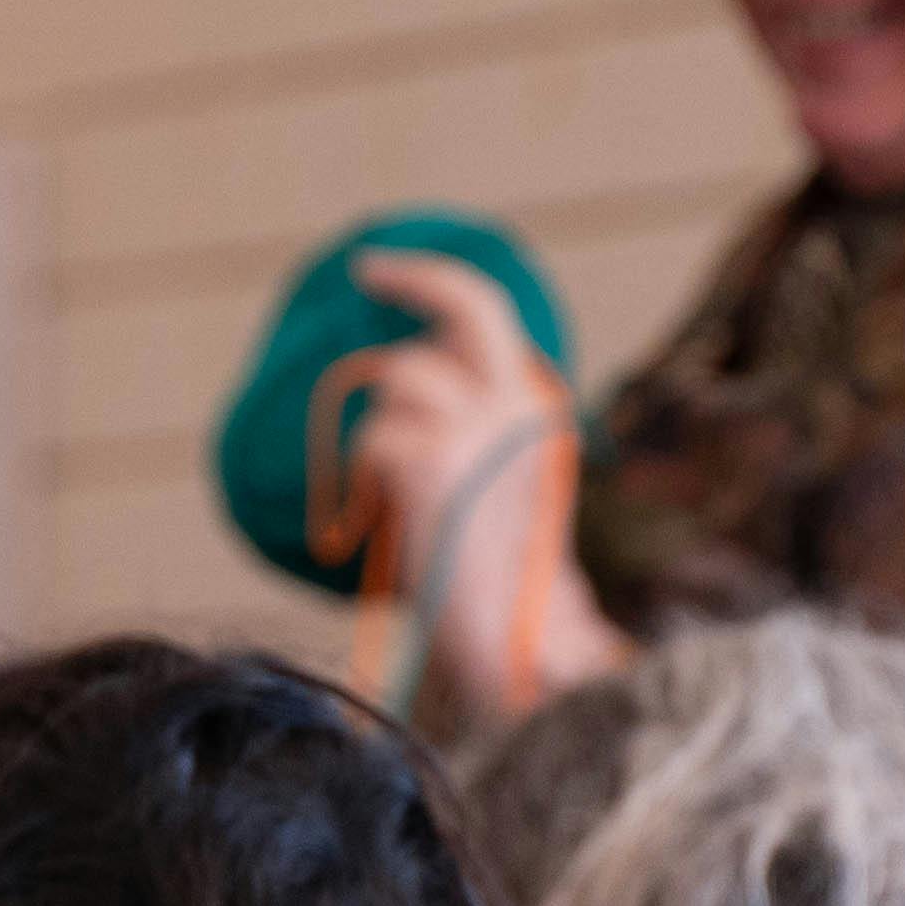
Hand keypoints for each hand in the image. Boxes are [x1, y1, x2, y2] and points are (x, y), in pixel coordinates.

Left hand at [333, 249, 571, 546]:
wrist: (514, 636)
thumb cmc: (497, 574)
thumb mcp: (497, 480)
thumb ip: (470, 425)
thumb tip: (403, 371)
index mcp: (537, 409)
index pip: (488, 314)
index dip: (433, 282)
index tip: (385, 272)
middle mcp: (519, 406)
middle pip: (466, 302)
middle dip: (414, 275)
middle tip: (368, 269)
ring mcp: (481, 428)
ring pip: (402, 376)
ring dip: (385, 423)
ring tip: (402, 484)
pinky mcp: (438, 461)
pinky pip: (376, 438)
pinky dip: (371, 473)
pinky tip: (393, 512)